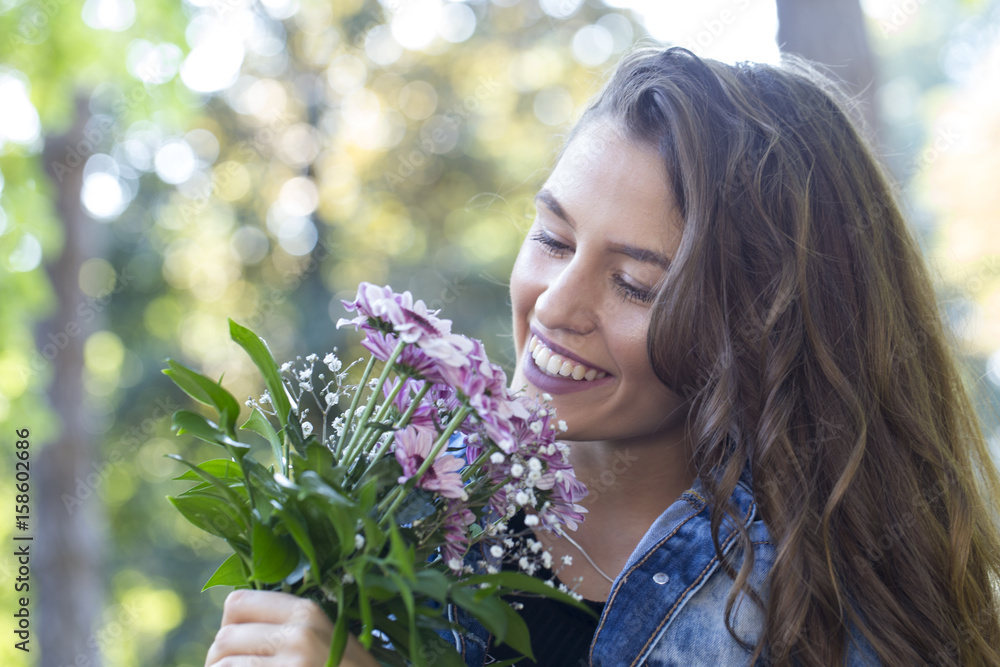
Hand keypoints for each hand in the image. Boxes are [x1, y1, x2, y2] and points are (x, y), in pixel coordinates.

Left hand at [204, 589, 378, 665]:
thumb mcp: (325, 637)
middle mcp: (297, 633)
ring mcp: (291, 663)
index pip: (237, 603)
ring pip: (223, 664)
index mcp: (306, 611)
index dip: (230, 624)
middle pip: (225, 636)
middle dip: (220, 658)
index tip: (239, 642)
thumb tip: (233, 623)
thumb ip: (288, 625)